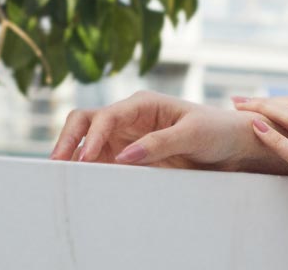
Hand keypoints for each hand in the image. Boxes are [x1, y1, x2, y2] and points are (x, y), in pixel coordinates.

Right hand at [49, 89, 287, 173]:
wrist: (232, 146)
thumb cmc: (216, 130)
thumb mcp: (192, 134)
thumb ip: (159, 143)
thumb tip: (124, 156)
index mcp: (142, 103)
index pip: (106, 116)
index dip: (92, 136)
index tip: (86, 159)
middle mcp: (129, 118)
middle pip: (86, 122)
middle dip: (68, 139)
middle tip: (56, 164)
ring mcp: (126, 138)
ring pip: (88, 142)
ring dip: (73, 156)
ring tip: (62, 177)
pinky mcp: (130, 157)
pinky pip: (102, 162)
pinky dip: (89, 171)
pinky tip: (81, 183)